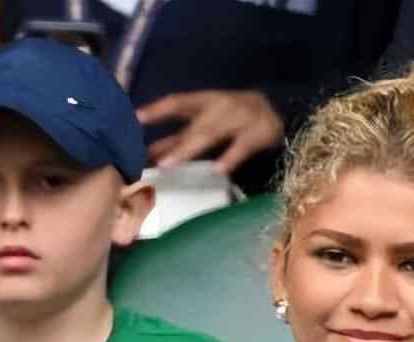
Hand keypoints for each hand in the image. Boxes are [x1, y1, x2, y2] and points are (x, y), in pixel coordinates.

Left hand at [138, 90, 283, 174]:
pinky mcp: (260, 132)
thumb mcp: (206, 123)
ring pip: (213, 133)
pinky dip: (231, 156)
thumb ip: (181, 137)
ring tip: (171, 164)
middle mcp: (222, 105)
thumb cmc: (233, 118)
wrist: (277, 112)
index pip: (178, 102)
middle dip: (176, 142)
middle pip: (196, 124)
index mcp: (206, 100)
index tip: (136, 118)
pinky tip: (218, 169)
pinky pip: (242, 146)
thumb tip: (150, 153)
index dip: (158, 110)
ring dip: (191, 148)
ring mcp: (242, 117)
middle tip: (156, 160)